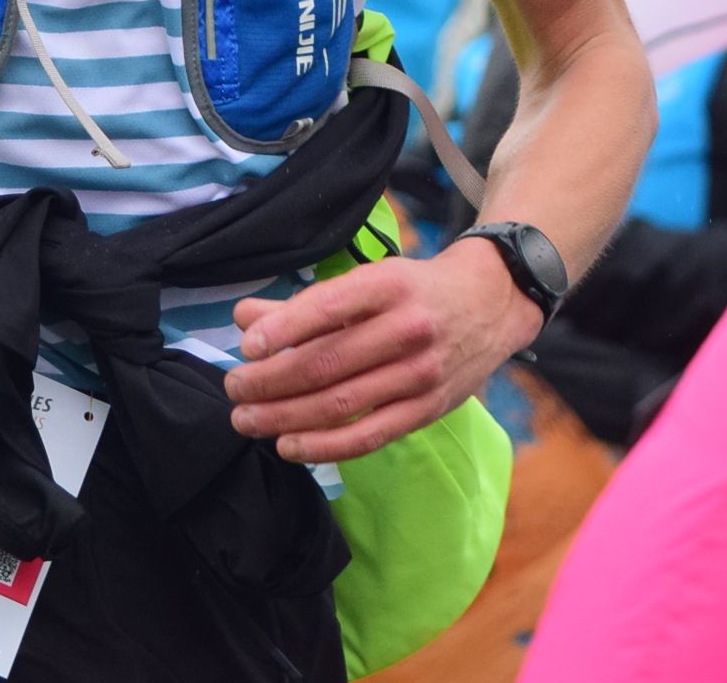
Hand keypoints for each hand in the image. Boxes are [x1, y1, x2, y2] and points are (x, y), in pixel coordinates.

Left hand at [223, 240, 540, 465]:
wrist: (492, 303)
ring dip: (286, 417)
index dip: (283, 329)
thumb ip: (304, 302)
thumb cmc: (414, 290)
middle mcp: (407, 329)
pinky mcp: (426, 410)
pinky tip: (288, 446)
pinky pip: (368, 436)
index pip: (328, 308)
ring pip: (341, 404)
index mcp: (388, 286)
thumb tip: (243, 317)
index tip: (246, 347)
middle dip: (271, 381)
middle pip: (327, 362)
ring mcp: (420, 374)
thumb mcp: (368, 280)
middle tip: (234, 389)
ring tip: (247, 420)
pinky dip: (324, 447)